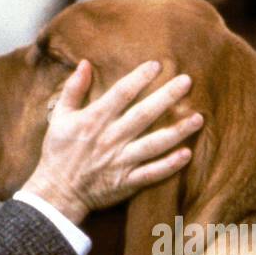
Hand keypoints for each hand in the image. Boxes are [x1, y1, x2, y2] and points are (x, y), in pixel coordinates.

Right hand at [20, 59, 202, 223]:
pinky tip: (187, 154)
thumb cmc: (59, 152)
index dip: (140, 77)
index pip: (121, 93)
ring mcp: (121, 161)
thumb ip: (73, 89)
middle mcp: (111, 138)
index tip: (157, 65)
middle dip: (167, 97)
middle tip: (188, 81)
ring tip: (198, 118)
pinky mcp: (127, 182)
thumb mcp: (60, 117)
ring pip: (154, 144)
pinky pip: (152, 173)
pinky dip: (169, 165)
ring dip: (177, 131)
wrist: (57, 191)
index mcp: (94, 120)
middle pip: (144, 114)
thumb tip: (85, 63)